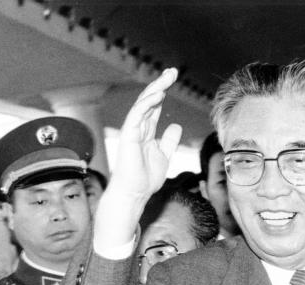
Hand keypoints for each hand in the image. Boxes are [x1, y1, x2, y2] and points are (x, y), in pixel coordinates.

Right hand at [95, 68, 182, 248]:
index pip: (154, 106)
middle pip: (149, 100)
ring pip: (143, 104)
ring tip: (168, 77)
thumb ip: (169, 140)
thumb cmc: (146, 178)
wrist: (135, 193)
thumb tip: (176, 125)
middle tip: (172, 71)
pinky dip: (147, 103)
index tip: (173, 78)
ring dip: (155, 89)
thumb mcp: (164, 155)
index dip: (163, 92)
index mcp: (146, 131)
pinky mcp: (128, 135)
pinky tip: (158, 93)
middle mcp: (138, 127)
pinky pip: (137, 115)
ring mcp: (132, 130)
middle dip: (160, 84)